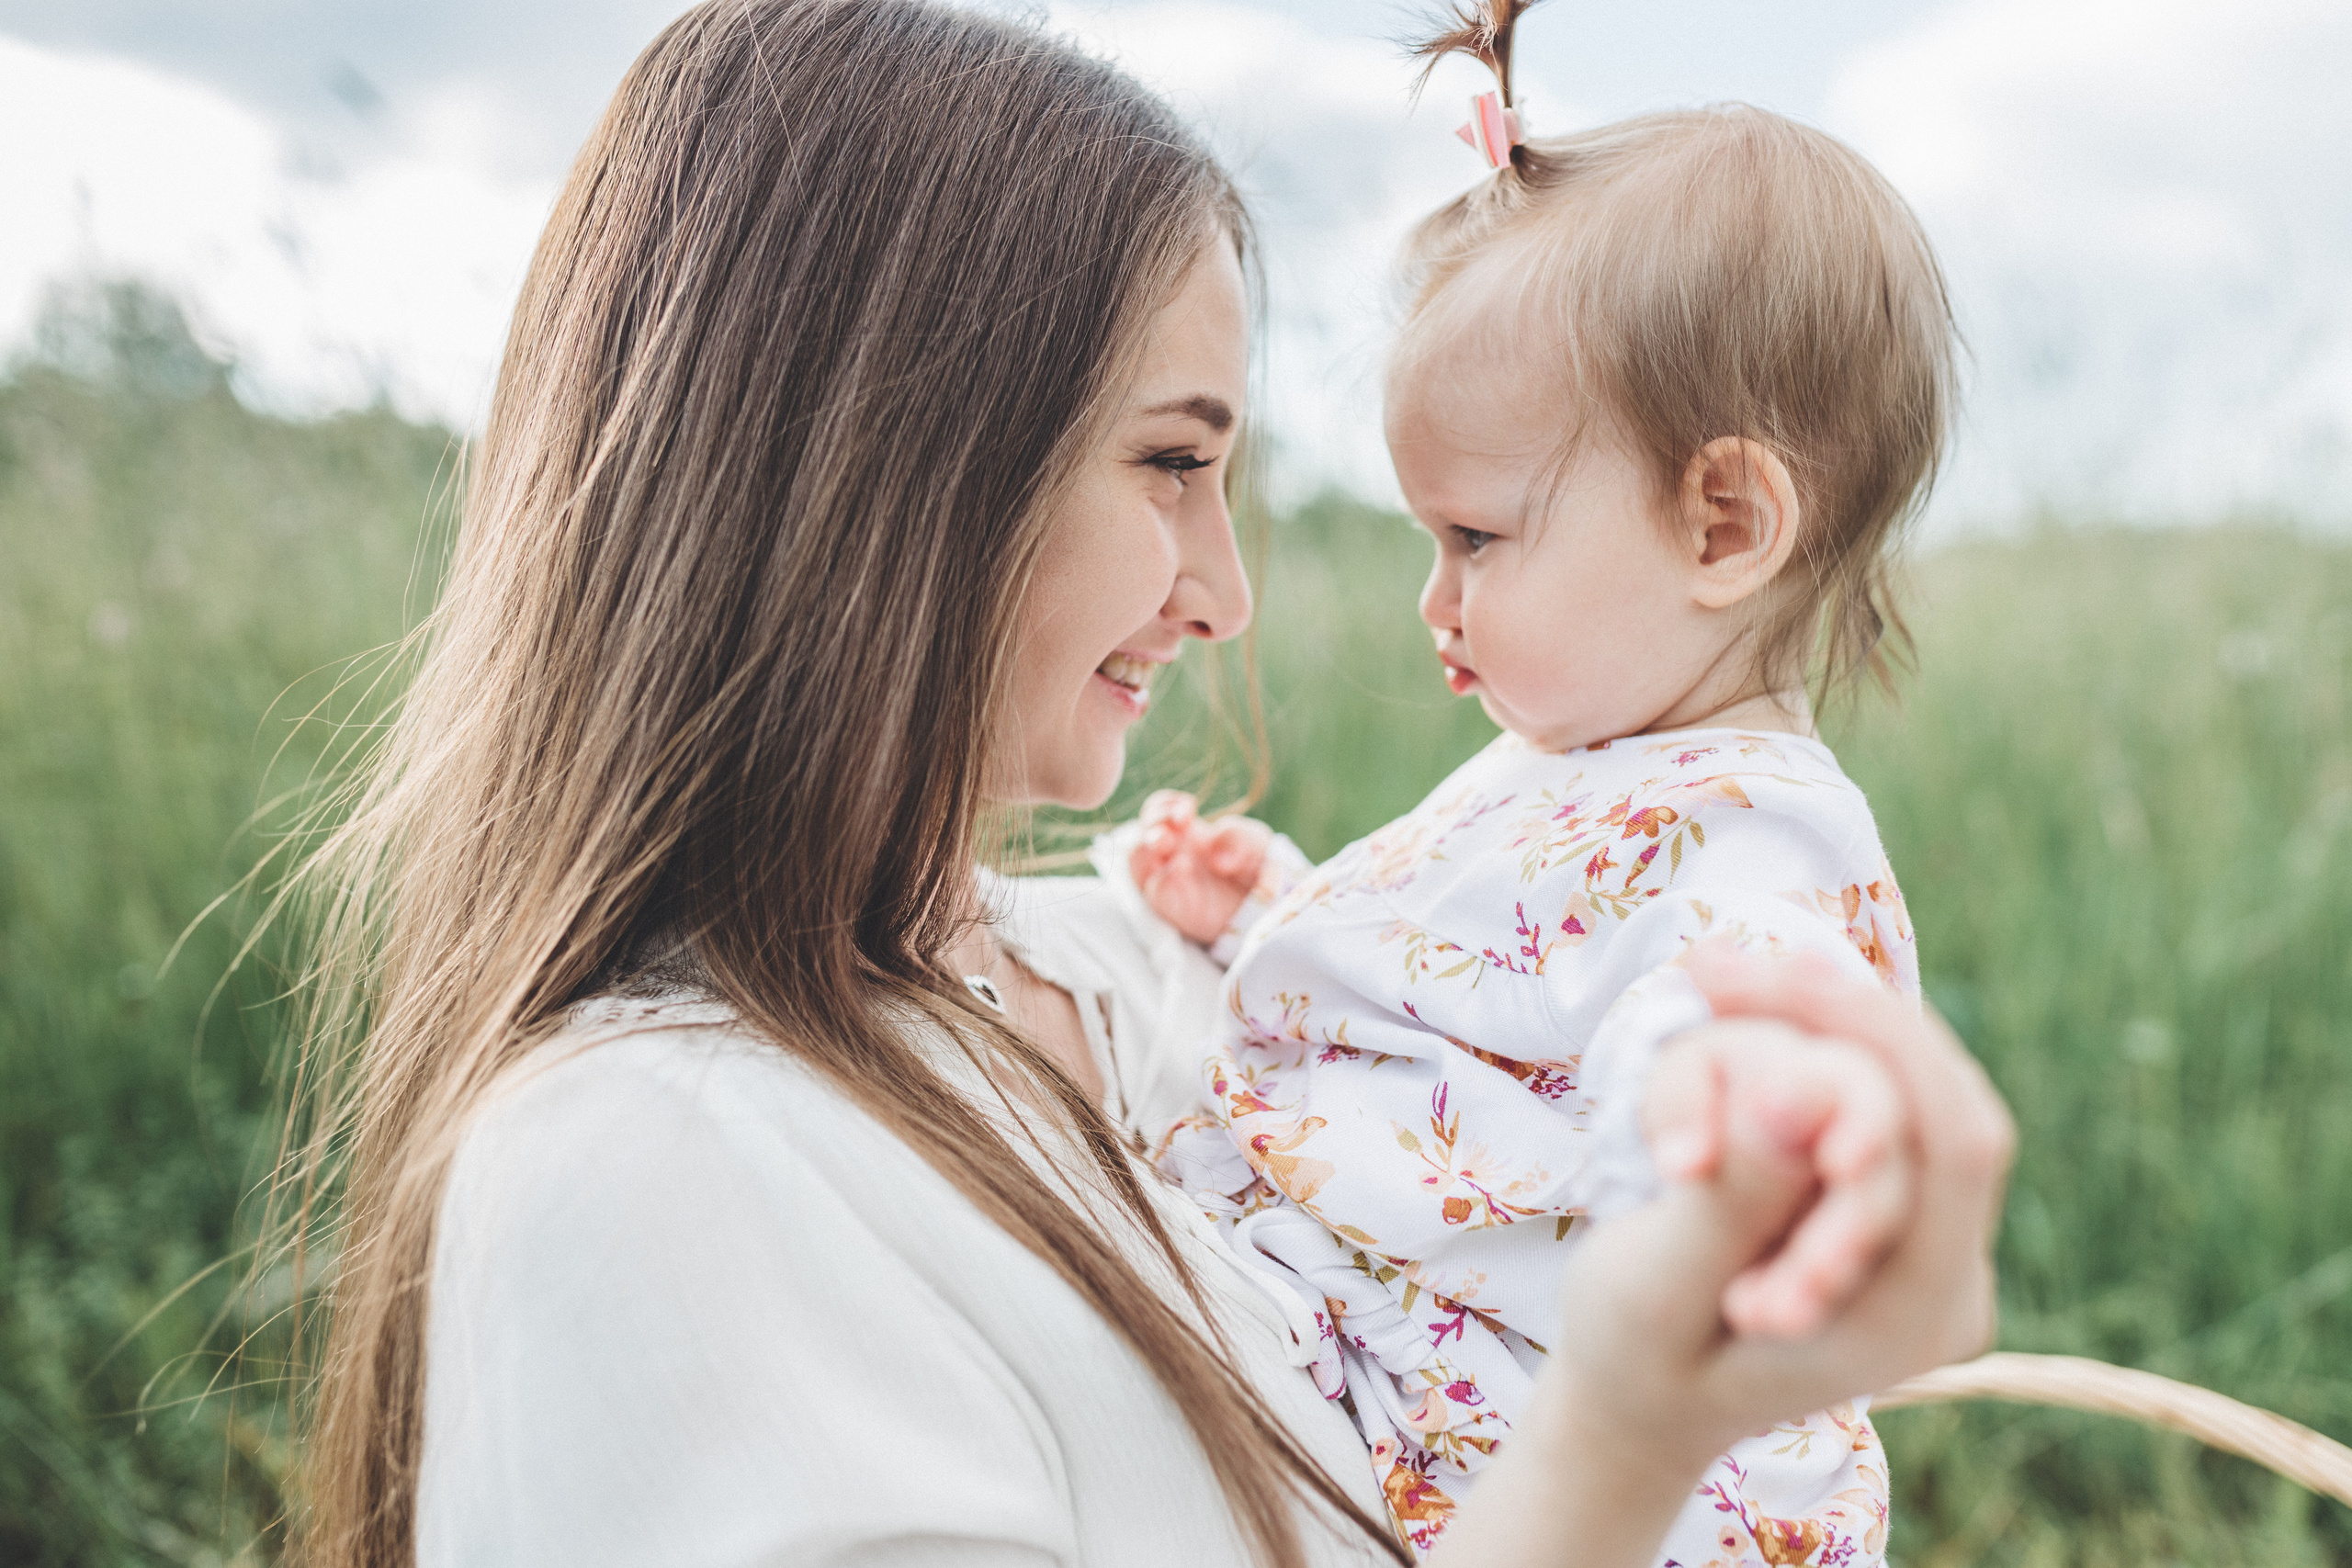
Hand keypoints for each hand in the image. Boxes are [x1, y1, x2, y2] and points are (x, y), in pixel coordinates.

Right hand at [1126, 790, 1272, 945]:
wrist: (1268, 906)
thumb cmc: (1255, 868)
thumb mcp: (1254, 843)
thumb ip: (1237, 838)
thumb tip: (1215, 856)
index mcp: (1185, 832)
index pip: (1157, 810)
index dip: (1164, 805)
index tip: (1188, 811)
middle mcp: (1170, 854)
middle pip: (1139, 835)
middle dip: (1152, 827)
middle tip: (1173, 831)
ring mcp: (1169, 881)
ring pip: (1137, 864)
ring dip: (1147, 852)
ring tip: (1174, 850)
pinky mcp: (1174, 908)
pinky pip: (1156, 894)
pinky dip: (1163, 881)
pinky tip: (1181, 871)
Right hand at [1576, 944, 2014, 1462]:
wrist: (1644, 1404)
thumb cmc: (1637, 1359)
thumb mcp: (1656, 1287)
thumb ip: (1733, 1198)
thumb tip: (1797, 1089)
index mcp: (1911, 1319)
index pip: (1949, 1148)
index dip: (1875, 1045)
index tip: (1771, 975)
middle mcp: (1950, 1283)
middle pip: (1944, 1105)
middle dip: (1840, 1015)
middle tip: (1714, 963)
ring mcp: (1930, 1248)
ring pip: (1914, 1092)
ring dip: (1823, 1020)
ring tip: (1718, 971)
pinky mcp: (1894, 1211)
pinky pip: (1882, 1103)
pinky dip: (1818, 1043)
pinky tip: (1756, 997)